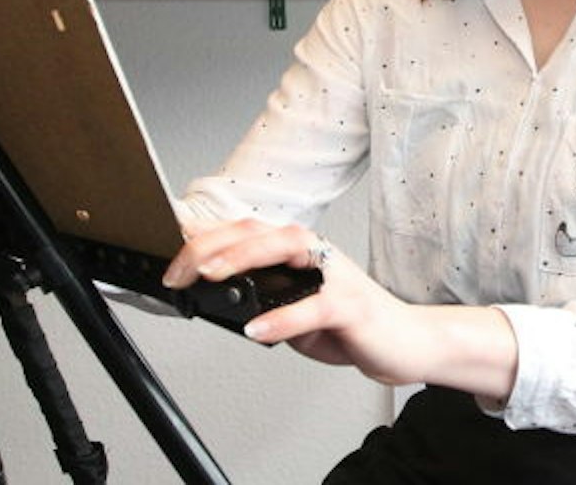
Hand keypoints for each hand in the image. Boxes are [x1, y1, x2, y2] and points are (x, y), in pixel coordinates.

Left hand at [161, 219, 515, 397]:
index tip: (170, 254)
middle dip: (212, 246)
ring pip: (287, 248)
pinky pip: (313, 308)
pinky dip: (282, 319)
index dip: (204, 239)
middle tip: (179, 270)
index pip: (244, 233)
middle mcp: (315, 253)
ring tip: (211, 275)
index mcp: (297, 251)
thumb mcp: (294, 309)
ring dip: (245, 258)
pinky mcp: (351, 305)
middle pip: (258, 231)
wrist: (406, 343)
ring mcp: (335, 275)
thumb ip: (262, 299)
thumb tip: (214, 299)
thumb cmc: (349, 325)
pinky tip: (256, 330)